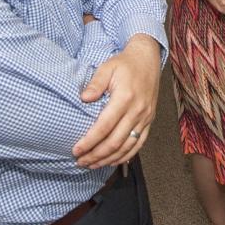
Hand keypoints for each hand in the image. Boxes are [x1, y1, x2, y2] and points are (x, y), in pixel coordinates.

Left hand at [72, 36, 161, 168]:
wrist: (148, 59)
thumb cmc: (125, 64)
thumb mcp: (107, 68)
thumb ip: (95, 83)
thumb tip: (83, 99)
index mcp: (125, 98)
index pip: (105, 126)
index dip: (90, 141)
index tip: (76, 150)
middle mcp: (137, 111)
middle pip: (115, 141)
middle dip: (96, 155)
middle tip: (80, 161)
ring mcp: (145, 117)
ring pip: (127, 147)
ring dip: (109, 159)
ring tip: (93, 164)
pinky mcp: (149, 120)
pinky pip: (139, 144)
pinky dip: (126, 156)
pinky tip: (112, 161)